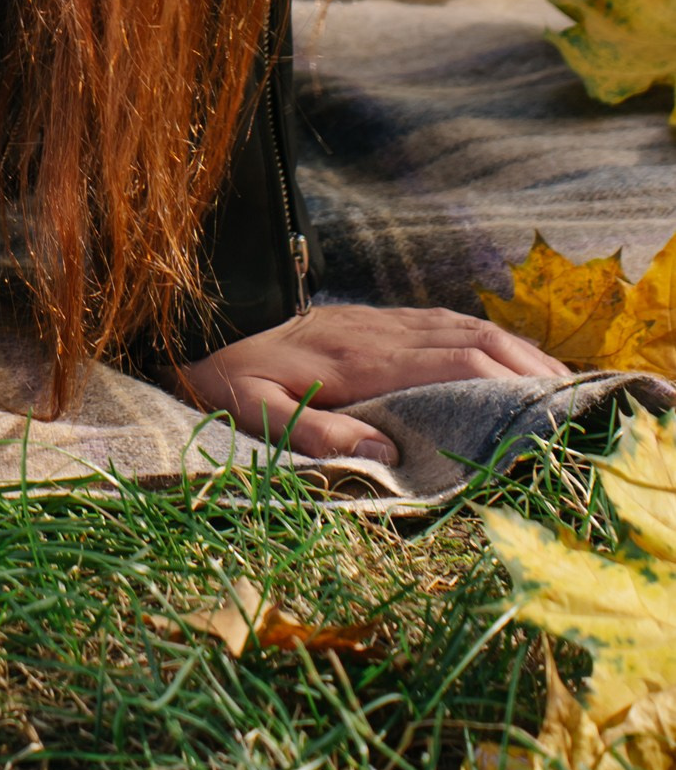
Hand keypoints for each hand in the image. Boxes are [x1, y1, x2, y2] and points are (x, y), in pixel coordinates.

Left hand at [178, 303, 570, 466]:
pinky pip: (442, 322)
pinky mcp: (372, 320)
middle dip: (525, 368)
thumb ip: (313, 432)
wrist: (201, 331)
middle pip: (471, 339)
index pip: (450, 364)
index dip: (501, 386)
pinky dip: (486, 340)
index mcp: (358, 358)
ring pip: (462, 326)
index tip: (540, 414)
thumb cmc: (227, 384)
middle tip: (569, 404)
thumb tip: (383, 449)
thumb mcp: (253, 414)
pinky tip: (507, 359)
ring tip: (555, 385)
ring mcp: (377, 320)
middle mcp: (377, 331)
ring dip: (514, 351)